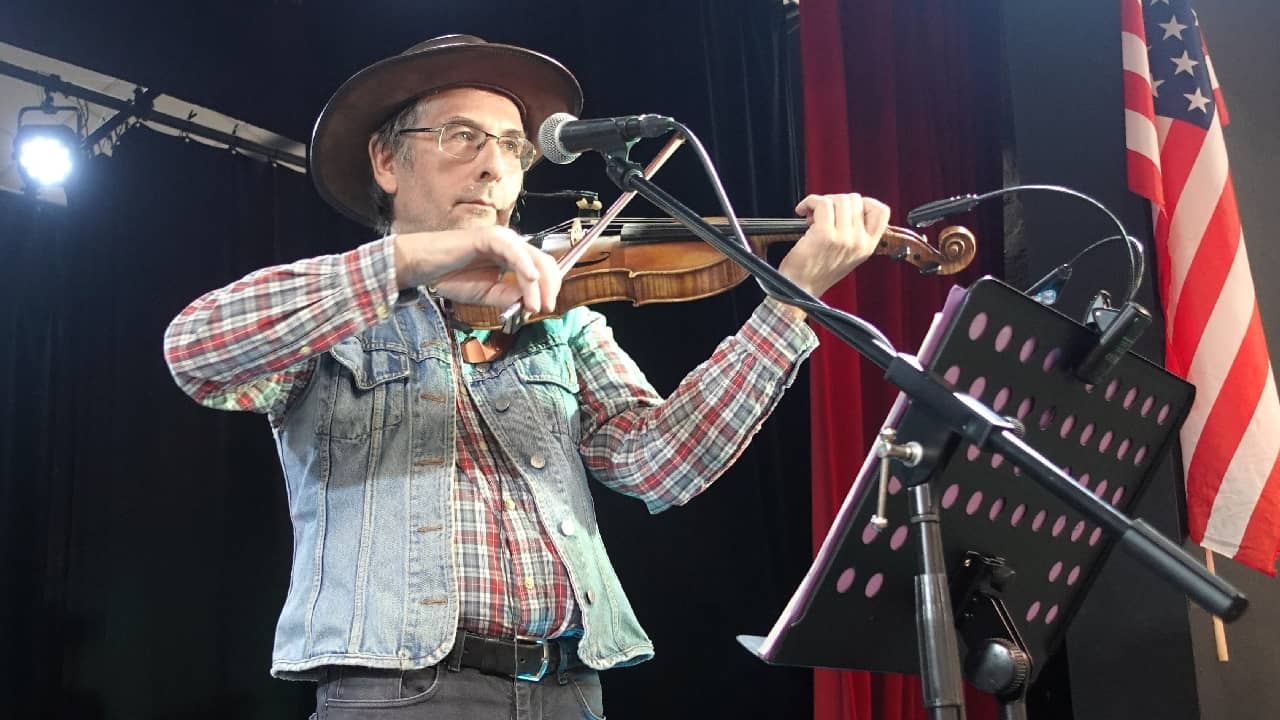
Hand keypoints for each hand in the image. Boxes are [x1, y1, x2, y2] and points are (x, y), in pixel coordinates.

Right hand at [393, 227, 561, 313]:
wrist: (425, 267)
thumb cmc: (452, 277)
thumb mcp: (487, 294)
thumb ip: (508, 297)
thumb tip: (531, 304)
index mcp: (513, 257)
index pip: (542, 269)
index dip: (549, 288)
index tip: (546, 308)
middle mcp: (511, 246)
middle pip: (544, 262)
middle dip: (550, 286)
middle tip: (546, 308)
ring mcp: (502, 239)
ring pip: (532, 258)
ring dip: (538, 283)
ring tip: (535, 304)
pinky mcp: (490, 237)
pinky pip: (513, 250)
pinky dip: (524, 264)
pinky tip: (530, 279)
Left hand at [777, 193, 889, 297]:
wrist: (800, 289)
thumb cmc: (817, 272)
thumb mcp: (847, 255)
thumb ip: (855, 233)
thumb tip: (849, 206)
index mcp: (868, 246)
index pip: (881, 211)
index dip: (864, 202)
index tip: (847, 207)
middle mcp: (859, 242)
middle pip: (855, 200)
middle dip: (835, 201)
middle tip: (822, 214)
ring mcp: (843, 238)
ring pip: (838, 199)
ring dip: (821, 202)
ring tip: (812, 216)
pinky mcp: (825, 235)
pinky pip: (822, 203)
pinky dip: (809, 202)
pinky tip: (802, 211)